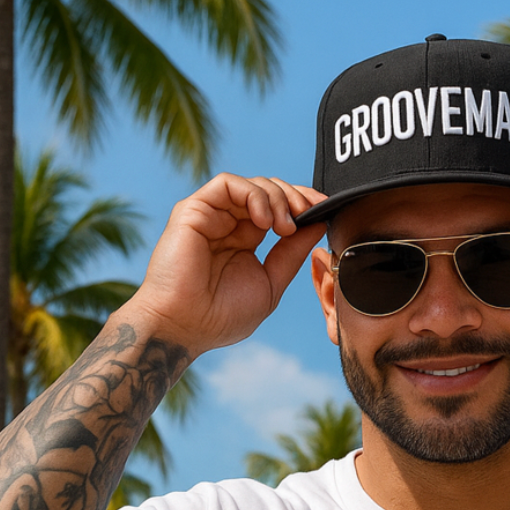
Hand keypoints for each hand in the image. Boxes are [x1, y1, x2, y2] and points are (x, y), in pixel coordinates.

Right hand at [125, 174, 326, 359]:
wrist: (185, 326)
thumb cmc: (221, 316)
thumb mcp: (270, 283)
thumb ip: (292, 254)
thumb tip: (317, 225)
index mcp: (245, 241)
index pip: (278, 209)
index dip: (303, 204)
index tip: (324, 211)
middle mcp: (228, 223)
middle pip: (268, 190)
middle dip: (295, 197)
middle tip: (307, 214)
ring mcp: (211, 214)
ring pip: (252, 184)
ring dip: (277, 197)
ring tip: (284, 227)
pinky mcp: (194, 209)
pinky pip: (228, 183)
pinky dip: (253, 194)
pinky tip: (264, 220)